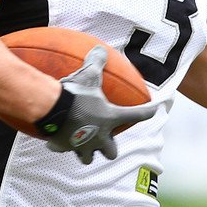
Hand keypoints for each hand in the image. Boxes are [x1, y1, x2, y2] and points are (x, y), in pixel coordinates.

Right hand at [45, 46, 157, 163]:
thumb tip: (100, 49)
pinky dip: (61, 145)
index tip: (154, 110)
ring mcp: (82, 145)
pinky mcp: (64, 147)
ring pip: (88, 158)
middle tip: (106, 140)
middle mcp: (99, 136)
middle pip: (111, 152)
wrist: (52, 108)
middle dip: (109, 148)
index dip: (147, 112)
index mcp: (109, 118)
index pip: (136, 115)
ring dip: (87, 152)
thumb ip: (96, 62)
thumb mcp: (88, 75)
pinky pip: (63, 149)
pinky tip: (57, 140)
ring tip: (83, 145)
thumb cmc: (74, 93)